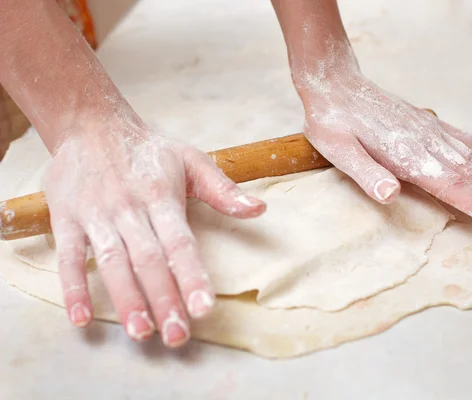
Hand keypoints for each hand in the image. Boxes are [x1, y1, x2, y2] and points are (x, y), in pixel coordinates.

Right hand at [44, 118, 265, 346]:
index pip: (180, 242)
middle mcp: (129, 208)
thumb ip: (223, 189)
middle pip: (149, 259)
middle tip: (177, 336)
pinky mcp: (67, 219)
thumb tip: (259, 210)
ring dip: (126, 298)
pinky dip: (72, 287)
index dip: (192, 276)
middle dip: (164, 299)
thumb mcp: (190, 160)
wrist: (90, 124)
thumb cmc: (148, 150)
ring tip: (141, 332)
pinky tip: (81, 318)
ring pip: (112, 262)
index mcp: (162, 196)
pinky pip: (68, 257)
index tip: (204, 309)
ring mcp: (96, 215)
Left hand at [299, 73, 471, 229]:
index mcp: (407, 156)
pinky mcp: (432, 126)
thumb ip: (367, 173)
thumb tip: (390, 195)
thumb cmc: (334, 123)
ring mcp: (433, 133)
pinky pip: (469, 142)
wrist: (336, 86)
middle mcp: (427, 144)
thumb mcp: (339, 151)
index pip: (452, 185)